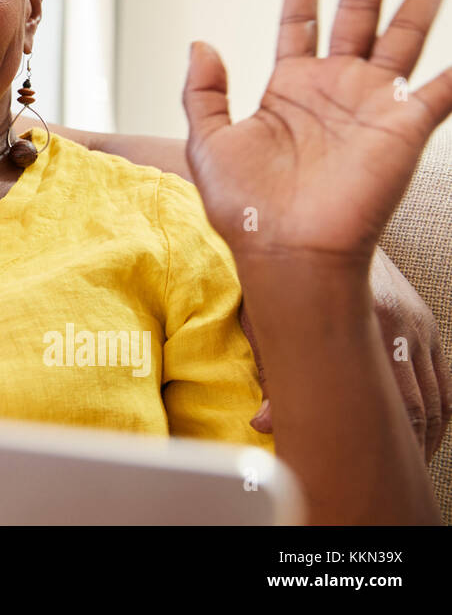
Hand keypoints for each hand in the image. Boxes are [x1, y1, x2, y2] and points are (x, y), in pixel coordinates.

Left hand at [183, 0, 451, 271]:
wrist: (285, 249)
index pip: (299, 22)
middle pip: (356, 11)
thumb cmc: (245, 206)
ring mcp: (373, 104)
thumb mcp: (208, 141)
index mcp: (289, 88)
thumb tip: (199, 42)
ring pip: (403, 35)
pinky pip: (444, 89)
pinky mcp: (405, 127)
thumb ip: (203, 90)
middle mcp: (334, 89)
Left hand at [240, 248, 450, 460]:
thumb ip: (274, 370)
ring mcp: (419, 324)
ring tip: (402, 464)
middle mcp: (402, 323)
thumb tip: (264, 423)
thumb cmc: (286, 270)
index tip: (358, 464)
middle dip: (405, 448)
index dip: (375, 439)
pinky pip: (442, 381)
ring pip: (436, 398)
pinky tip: (419, 435)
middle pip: (417, 406)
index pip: (385, 398)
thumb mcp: (272, 316)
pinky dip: (435, 414)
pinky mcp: (426, 323)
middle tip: (384, 473)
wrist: (317, 224)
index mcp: (366, 320)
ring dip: (423, 436)